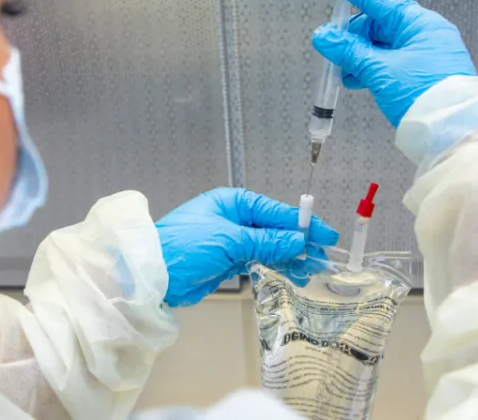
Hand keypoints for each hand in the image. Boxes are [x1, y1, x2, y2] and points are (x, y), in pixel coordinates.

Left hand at [156, 188, 338, 306]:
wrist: (153, 275)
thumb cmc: (185, 247)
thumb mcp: (229, 241)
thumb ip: (266, 242)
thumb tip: (298, 241)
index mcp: (233, 202)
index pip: (275, 211)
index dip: (302, 223)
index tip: (325, 234)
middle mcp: (234, 218)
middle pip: (275, 228)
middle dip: (299, 243)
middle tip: (323, 258)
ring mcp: (231, 239)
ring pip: (269, 246)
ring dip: (290, 257)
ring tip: (312, 270)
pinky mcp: (228, 259)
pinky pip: (259, 259)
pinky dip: (275, 265)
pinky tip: (292, 272)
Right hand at [312, 0, 476, 126]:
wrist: (453, 132)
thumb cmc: (423, 95)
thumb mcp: (380, 70)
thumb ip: (349, 51)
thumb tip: (324, 36)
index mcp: (419, 23)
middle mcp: (424, 34)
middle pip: (378, 24)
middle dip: (352, 35)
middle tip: (331, 48)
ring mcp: (425, 55)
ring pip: (383, 46)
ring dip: (359, 55)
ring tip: (342, 71)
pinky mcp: (423, 74)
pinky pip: (390, 62)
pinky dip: (371, 68)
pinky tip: (356, 80)